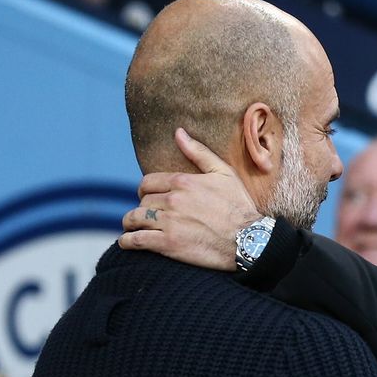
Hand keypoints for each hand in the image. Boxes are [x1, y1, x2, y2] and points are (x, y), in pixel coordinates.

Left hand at [119, 128, 261, 270]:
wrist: (249, 239)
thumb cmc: (239, 206)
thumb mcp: (224, 173)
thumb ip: (198, 152)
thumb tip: (178, 132)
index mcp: (183, 181)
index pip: (148, 182)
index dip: (145, 191)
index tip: (148, 198)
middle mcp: (173, 200)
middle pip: (142, 201)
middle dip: (142, 208)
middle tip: (146, 216)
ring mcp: (169, 222)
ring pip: (135, 219)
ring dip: (131, 223)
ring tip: (133, 229)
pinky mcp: (168, 243)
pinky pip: (136, 240)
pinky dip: (127, 242)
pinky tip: (127, 243)